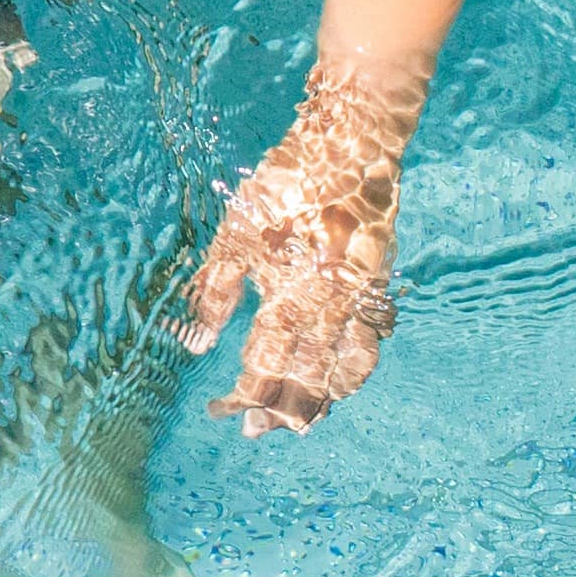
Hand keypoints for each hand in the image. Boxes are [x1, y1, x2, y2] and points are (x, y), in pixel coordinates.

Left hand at [183, 68, 416, 434]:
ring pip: (340, 372)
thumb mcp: (237, 231)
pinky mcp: (380, 289)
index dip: (243, 394)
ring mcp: (359, 302)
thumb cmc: (286, 184)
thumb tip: (195, 344)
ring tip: (296, 425)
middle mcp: (328, 307)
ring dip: (316, 402)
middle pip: (302, 378)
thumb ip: (216, 290)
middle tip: (252, 431)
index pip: (262, 363)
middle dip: (275, 409)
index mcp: (287, 292)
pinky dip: (353, 375)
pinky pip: (370, 346)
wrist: (353, 145)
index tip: (221, 413)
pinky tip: (339, 388)